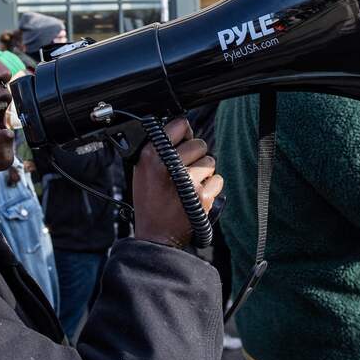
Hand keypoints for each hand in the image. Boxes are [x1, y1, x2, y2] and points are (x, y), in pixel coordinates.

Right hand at [133, 118, 223, 247]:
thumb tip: (182, 129)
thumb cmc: (149, 201)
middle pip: (199, 143)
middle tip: (184, 170)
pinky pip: (218, 180)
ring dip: (203, 172)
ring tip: (189, 184)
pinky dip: (211, 188)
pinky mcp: (201, 196)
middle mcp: (168, 165)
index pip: (180, 124)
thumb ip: (158, 148)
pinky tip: (197, 195)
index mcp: (151, 154)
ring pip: (210, 161)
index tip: (181, 142)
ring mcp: (186, 180)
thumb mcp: (142, 169)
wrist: (156, 235)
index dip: (183, 133)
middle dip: (195, 155)